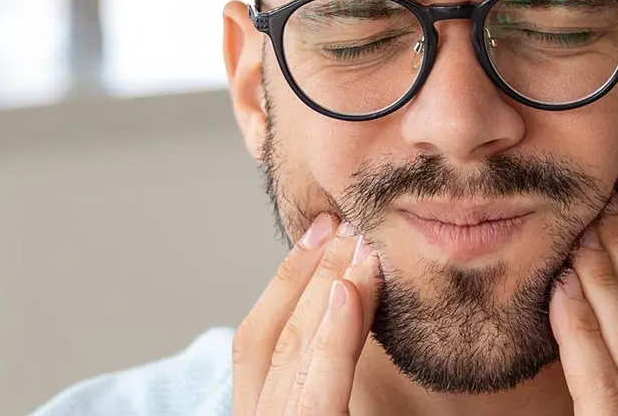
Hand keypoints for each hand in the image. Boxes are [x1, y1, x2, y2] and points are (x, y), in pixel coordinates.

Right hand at [232, 213, 379, 415]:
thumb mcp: (338, 403)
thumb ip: (332, 375)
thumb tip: (351, 305)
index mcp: (264, 412)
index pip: (257, 340)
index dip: (285, 280)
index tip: (320, 233)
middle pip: (276, 334)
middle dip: (311, 271)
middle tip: (347, 221)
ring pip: (293, 350)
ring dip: (326, 287)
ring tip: (360, 240)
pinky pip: (318, 394)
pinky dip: (334, 339)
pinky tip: (349, 292)